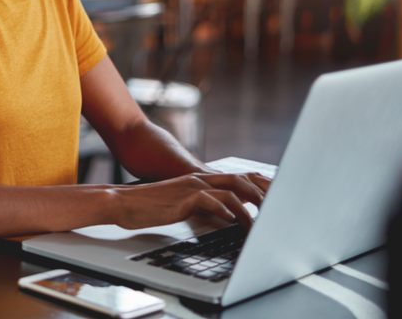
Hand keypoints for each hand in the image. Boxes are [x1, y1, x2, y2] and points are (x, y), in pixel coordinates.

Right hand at [112, 172, 270, 230]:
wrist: (122, 202)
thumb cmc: (149, 206)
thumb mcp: (182, 204)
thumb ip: (204, 205)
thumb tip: (226, 217)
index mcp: (201, 179)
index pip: (239, 178)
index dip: (261, 184)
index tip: (278, 194)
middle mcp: (199, 179)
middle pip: (241, 180)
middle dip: (263, 194)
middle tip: (280, 207)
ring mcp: (191, 187)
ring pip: (230, 191)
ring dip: (249, 207)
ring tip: (261, 223)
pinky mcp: (182, 199)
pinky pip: (210, 201)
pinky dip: (225, 211)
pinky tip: (232, 222)